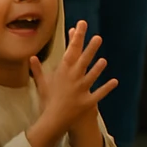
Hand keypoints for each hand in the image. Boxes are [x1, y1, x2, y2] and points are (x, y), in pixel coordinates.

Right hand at [30, 21, 117, 136]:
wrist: (51, 122)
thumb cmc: (48, 100)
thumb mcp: (42, 84)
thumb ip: (38, 69)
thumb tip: (31, 57)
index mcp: (63, 73)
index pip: (71, 51)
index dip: (76, 37)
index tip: (81, 24)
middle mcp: (72, 79)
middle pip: (83, 61)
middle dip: (90, 49)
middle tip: (98, 37)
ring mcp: (80, 91)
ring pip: (91, 77)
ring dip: (97, 69)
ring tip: (103, 60)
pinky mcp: (87, 102)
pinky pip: (98, 94)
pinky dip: (106, 88)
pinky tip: (115, 81)